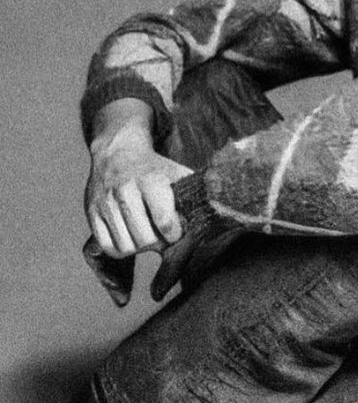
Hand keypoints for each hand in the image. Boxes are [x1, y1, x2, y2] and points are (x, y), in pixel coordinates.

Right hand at [85, 105, 192, 304]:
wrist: (117, 152)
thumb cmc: (155, 168)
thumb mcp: (177, 173)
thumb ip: (194, 193)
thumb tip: (220, 210)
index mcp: (151, 180)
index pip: (164, 220)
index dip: (174, 234)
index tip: (177, 232)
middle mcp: (126, 190)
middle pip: (144, 238)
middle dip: (158, 244)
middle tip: (163, 237)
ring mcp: (105, 203)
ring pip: (125, 246)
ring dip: (140, 249)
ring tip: (148, 236)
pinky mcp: (91, 213)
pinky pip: (107, 246)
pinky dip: (121, 250)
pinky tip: (131, 239)